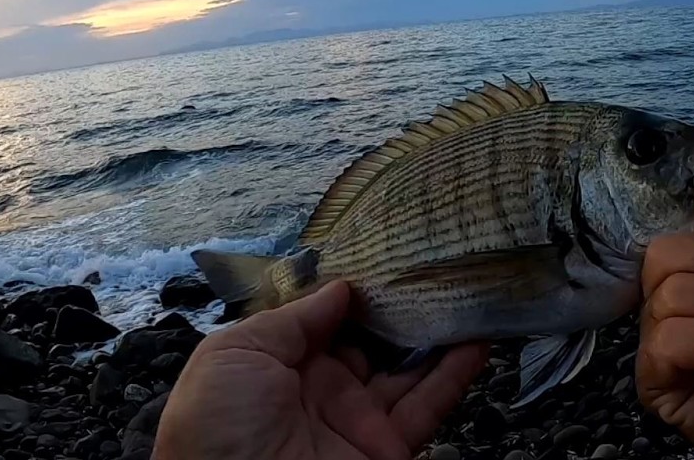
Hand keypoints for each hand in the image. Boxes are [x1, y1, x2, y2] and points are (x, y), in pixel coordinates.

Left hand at [155, 281, 488, 459]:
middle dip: (402, 306)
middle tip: (434, 265)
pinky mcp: (388, 448)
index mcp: (278, 366)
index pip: (326, 320)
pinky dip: (457, 375)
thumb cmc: (216, 427)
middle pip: (374, 340)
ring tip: (466, 292)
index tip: (386, 253)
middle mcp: (322, 390)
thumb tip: (341, 287)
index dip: (354, 289)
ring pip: (409, 370)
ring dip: (439, 334)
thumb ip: (291, 318)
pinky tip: (477, 340)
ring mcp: (358, 420)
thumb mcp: (233, 354)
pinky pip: (428, 406)